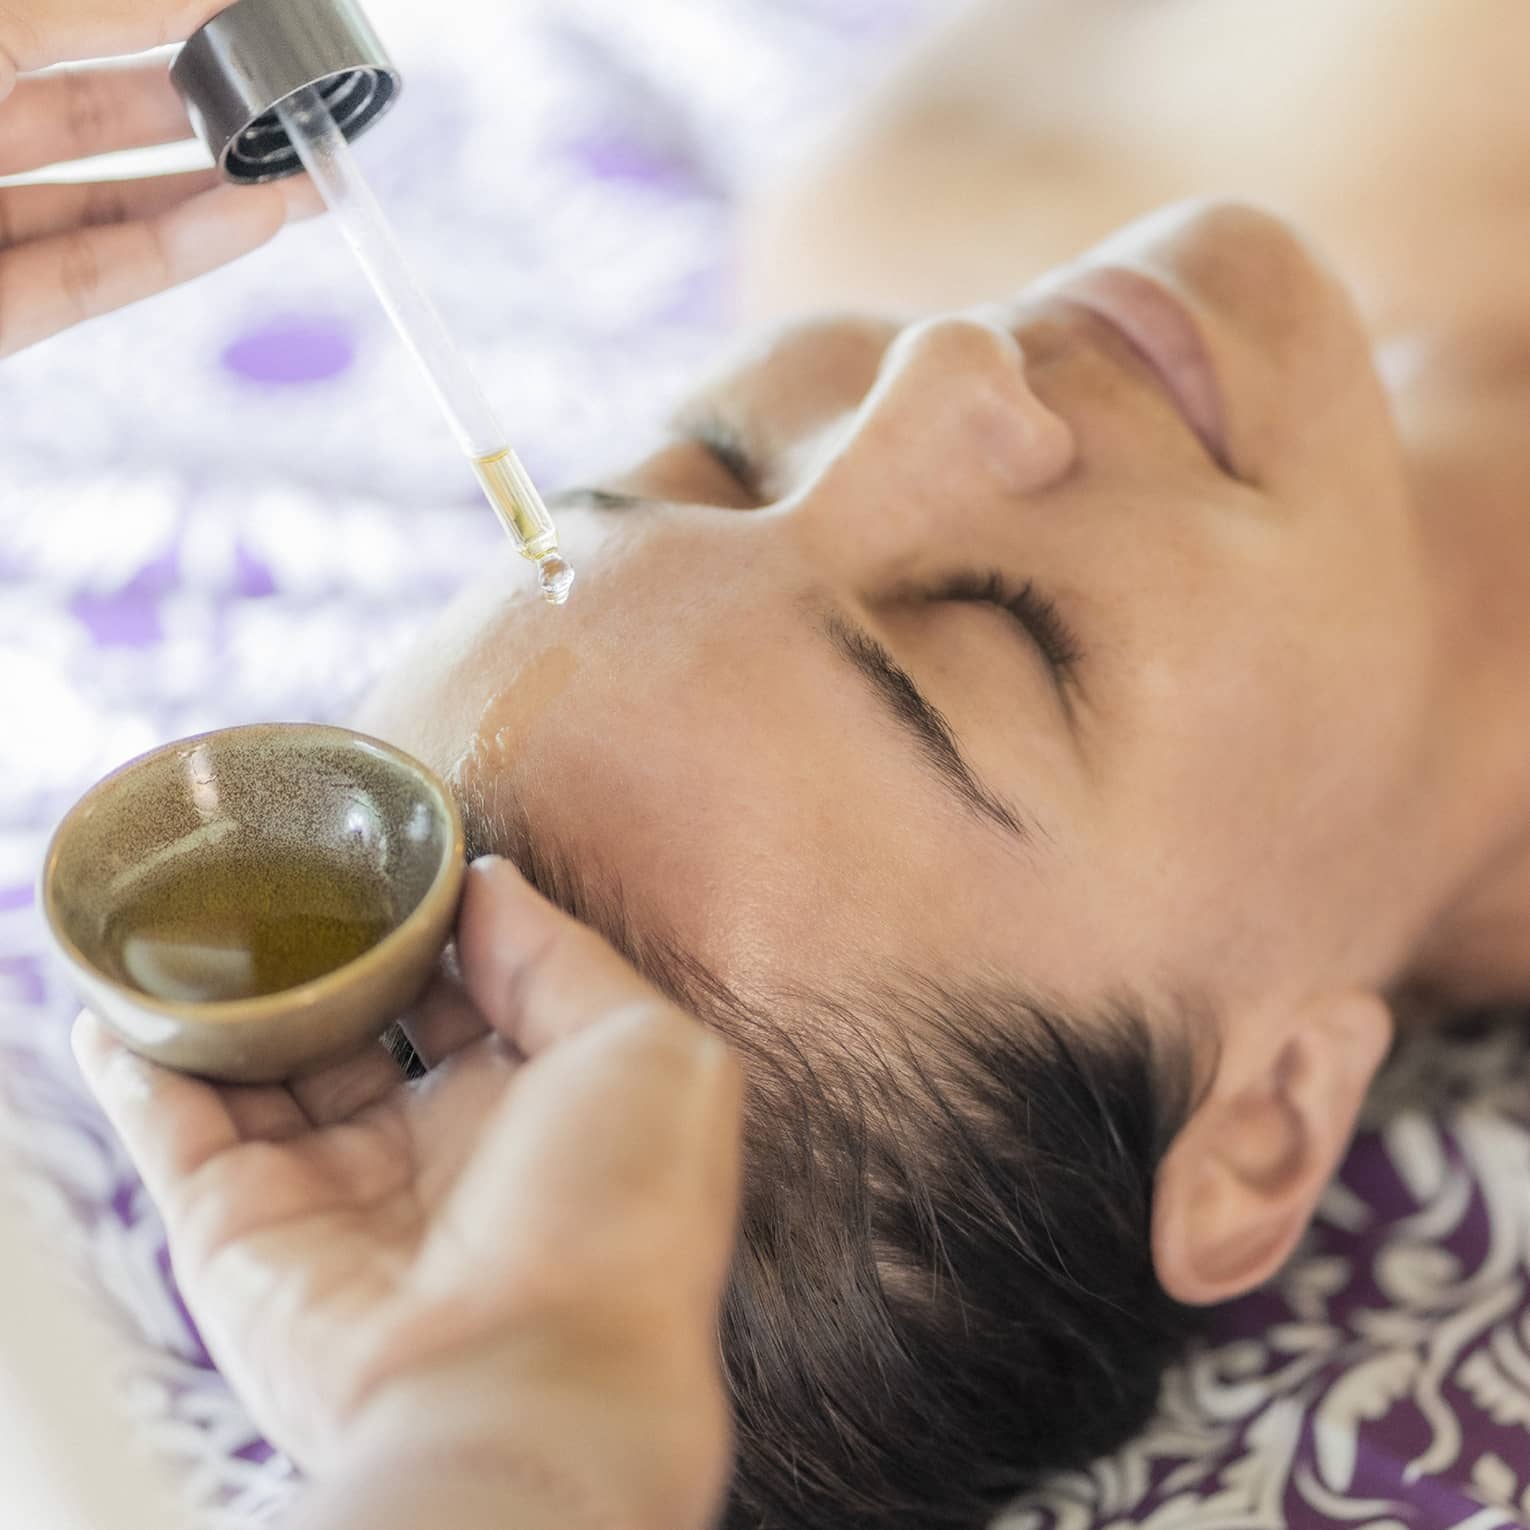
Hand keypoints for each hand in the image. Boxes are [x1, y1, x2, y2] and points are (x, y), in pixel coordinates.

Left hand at [0, 1, 313, 356]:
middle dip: (198, 111)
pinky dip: (182, 253)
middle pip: (88, 118)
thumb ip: (89, 6)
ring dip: (212, 192)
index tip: (246, 13)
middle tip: (287, 100)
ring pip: (103, 206)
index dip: (157, 15)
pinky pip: (92, 278)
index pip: (56, 24)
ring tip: (305, 174)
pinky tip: (261, 219)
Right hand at [75, 857, 742, 1529]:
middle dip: (327, 957)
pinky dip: (134, 1066)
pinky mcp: (239, 1230)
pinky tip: (115, 1002)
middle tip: (289, 874)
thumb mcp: (643, 1050)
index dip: (438, 926)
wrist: (527, 1386)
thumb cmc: (617, 1216)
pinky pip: (172, 1128)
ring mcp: (330, 1190)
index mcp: (535, 1105)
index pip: (474, 990)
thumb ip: (563, 956)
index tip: (395, 857)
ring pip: (260, 1070)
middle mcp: (431, 1148)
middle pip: (361, 1025)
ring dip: (226, 1000)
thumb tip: (488, 881)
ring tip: (197, 916)